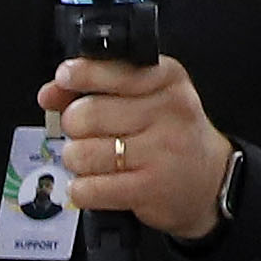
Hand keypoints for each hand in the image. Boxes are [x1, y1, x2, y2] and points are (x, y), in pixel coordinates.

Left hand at [30, 54, 234, 240]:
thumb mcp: (148, 97)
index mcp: (167, 79)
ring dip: (77, 161)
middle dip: (73, 128)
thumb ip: (98, 87)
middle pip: (85, 115)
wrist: (211, 180)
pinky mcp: (148, 188)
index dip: (78, 75)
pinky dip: (82, 190)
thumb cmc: (170, 135)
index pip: (111, 70)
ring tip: (96, 162)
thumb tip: (49, 93)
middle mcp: (167, 111)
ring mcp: (159, 151)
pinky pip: (88, 188)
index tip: (65, 78)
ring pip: (81, 153)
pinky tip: (97, 184)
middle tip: (88, 134)